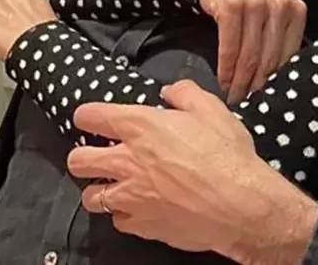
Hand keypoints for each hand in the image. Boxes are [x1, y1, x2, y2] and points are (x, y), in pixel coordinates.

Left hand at [67, 80, 317, 262]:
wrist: (240, 205)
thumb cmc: (226, 154)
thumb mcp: (212, 109)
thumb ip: (184, 93)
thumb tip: (169, 91)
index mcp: (140, 126)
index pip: (90, 116)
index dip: (88, 116)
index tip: (92, 119)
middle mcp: (126, 161)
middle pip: (77, 161)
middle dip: (84, 157)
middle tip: (99, 157)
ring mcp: (130, 197)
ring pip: (90, 197)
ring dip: (100, 190)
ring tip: (116, 187)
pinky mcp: (141, 226)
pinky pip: (117, 221)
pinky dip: (125, 215)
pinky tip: (140, 209)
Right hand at [199, 0, 306, 102]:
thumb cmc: (246, 3)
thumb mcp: (270, 18)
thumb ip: (278, 42)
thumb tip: (278, 85)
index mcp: (295, 10)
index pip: (288, 55)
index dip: (276, 81)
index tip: (265, 98)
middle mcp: (278, 4)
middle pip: (269, 58)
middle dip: (256, 86)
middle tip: (247, 101)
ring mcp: (255, 3)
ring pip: (249, 55)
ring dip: (239, 81)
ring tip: (234, 95)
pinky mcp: (232, 5)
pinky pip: (230, 47)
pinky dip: (226, 68)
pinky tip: (223, 79)